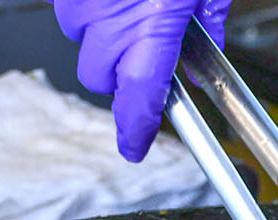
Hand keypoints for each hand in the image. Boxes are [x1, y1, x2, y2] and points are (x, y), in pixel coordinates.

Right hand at [54, 0, 232, 161]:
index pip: (139, 96)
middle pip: (98, 76)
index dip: (135, 129)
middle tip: (141, 49)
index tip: (134, 146)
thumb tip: (207, 51)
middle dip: (116, 73)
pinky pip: (68, 6)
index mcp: (154, 22)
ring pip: (78, 37)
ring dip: (98, 33)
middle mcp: (110, 14)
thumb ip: (210, 19)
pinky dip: (87, 4)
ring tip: (127, 4)